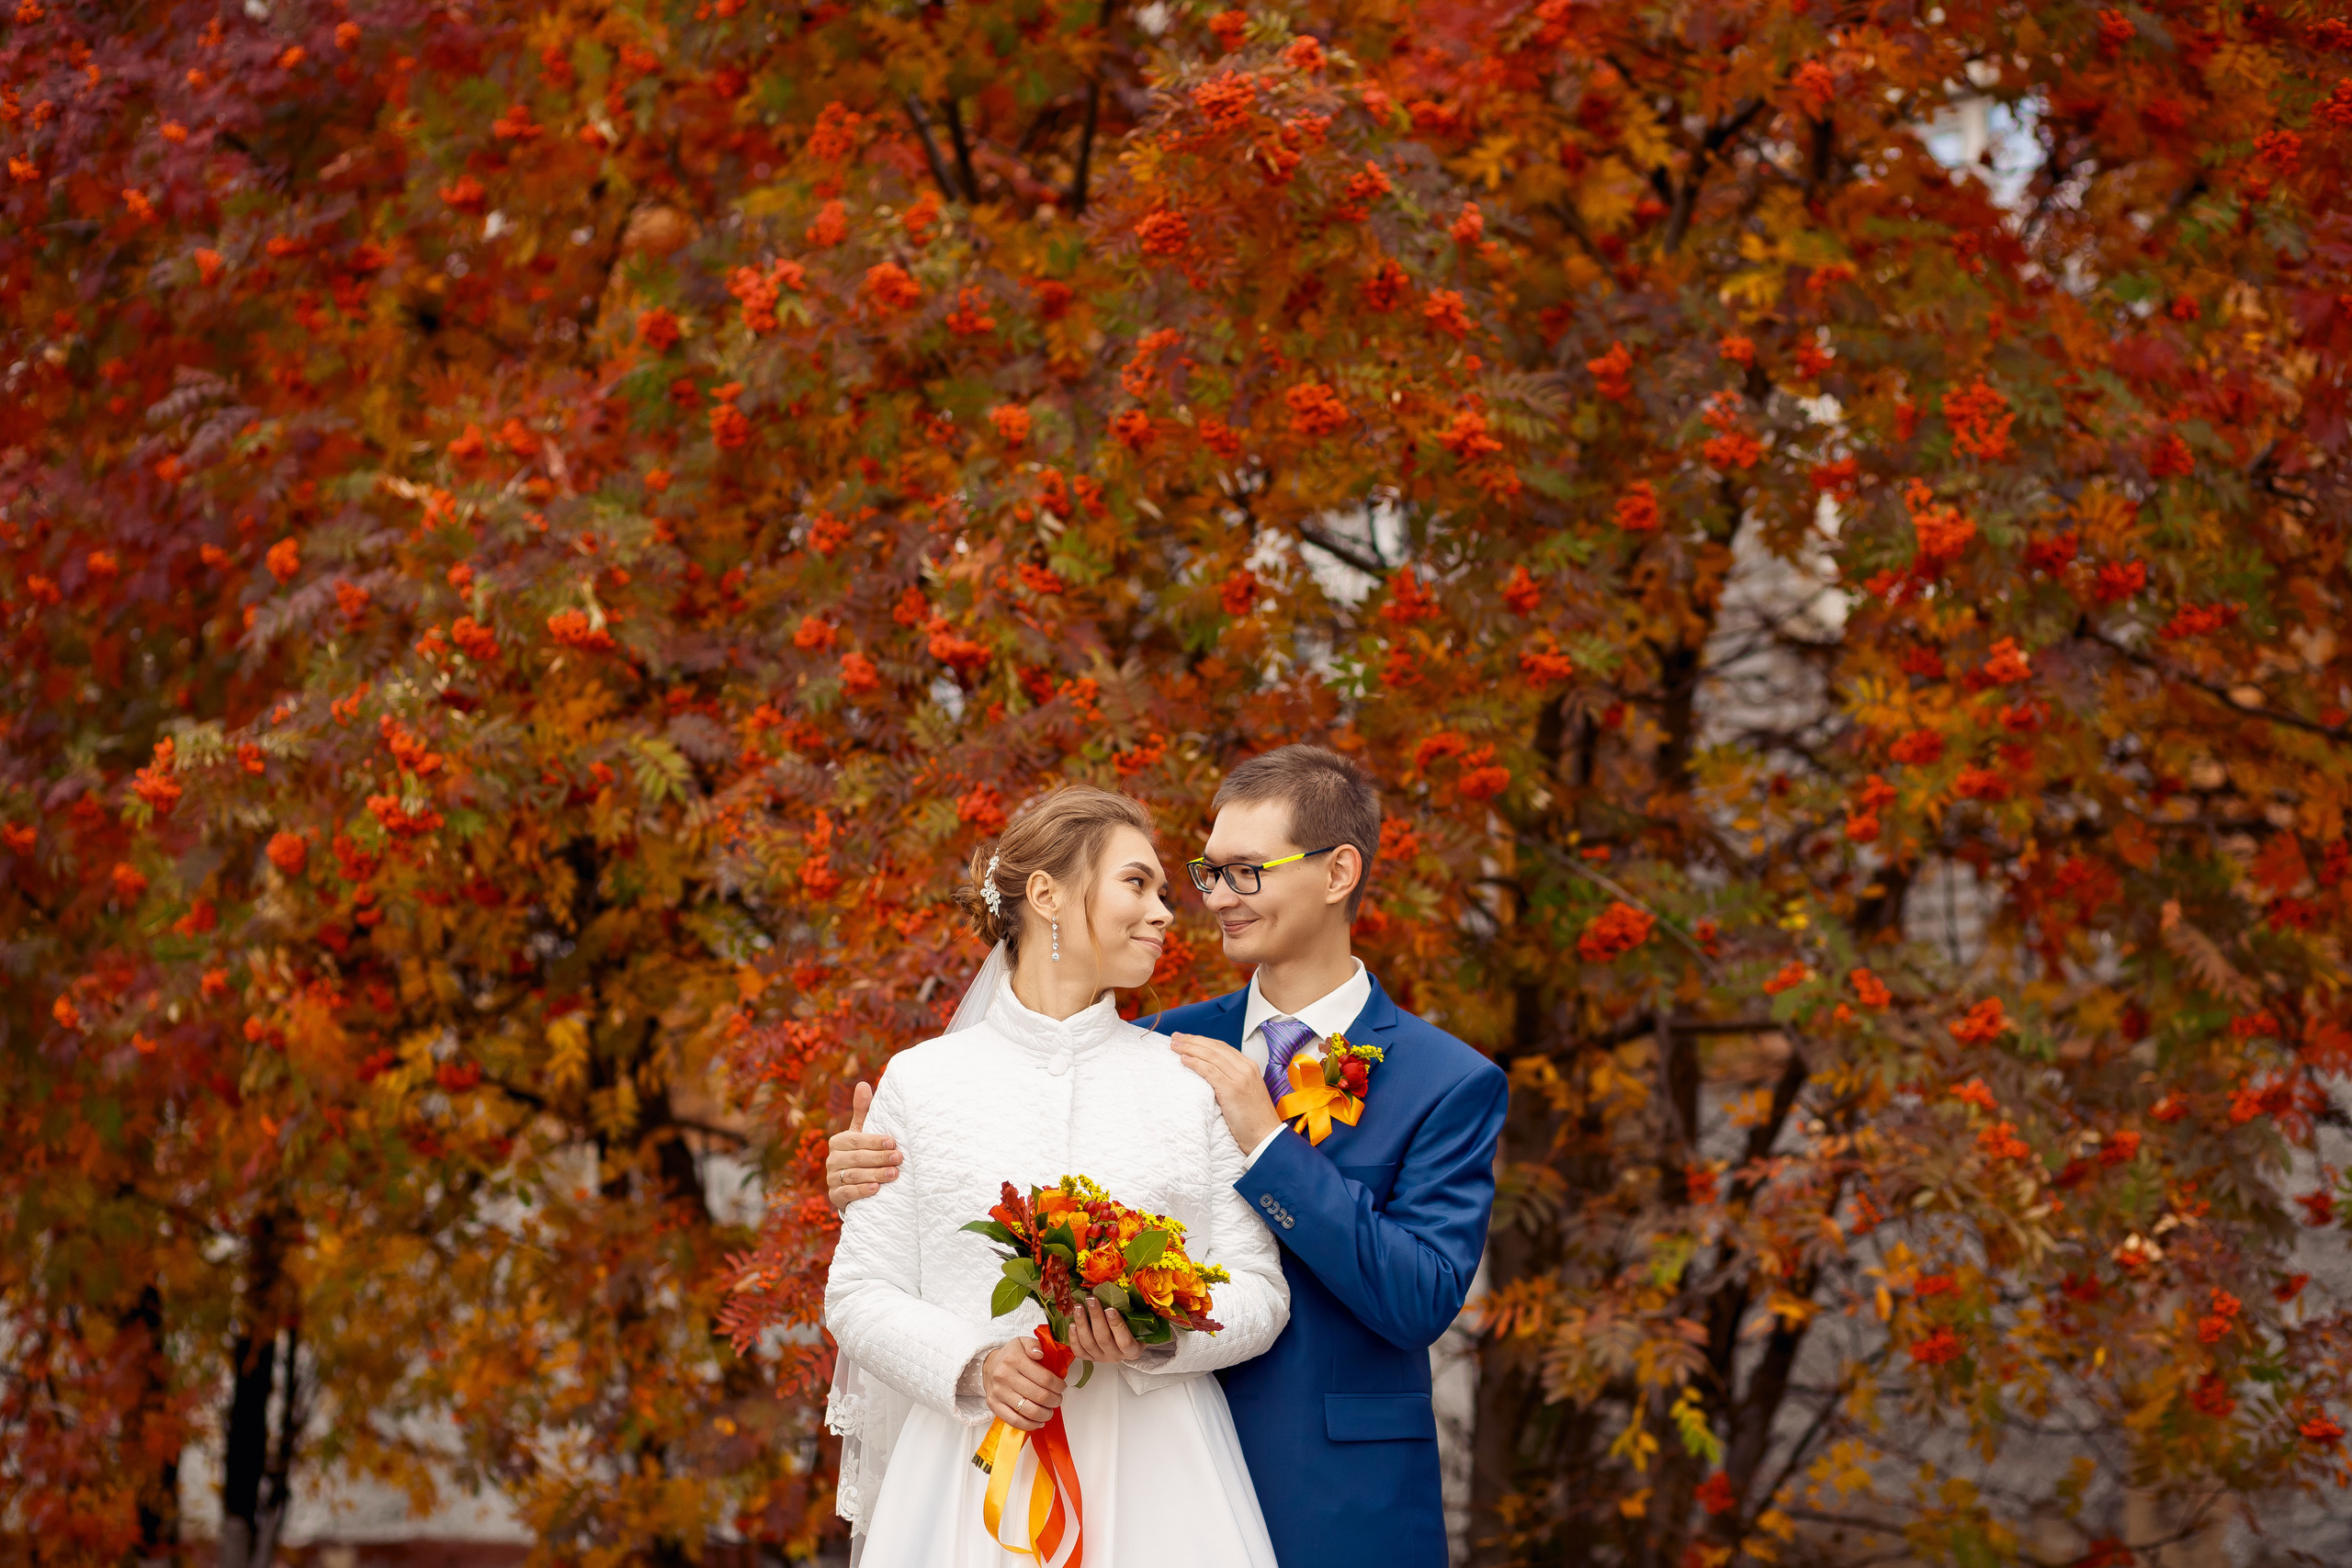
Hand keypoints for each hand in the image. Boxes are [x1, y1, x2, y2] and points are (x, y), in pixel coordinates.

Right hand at [826, 1082, 901, 1210]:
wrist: (854, 1186)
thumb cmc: (862, 1153)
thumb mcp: (861, 1133)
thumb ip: (863, 1111)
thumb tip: (862, 1084)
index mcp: (838, 1142)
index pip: (856, 1140)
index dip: (875, 1141)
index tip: (893, 1142)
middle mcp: (832, 1160)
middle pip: (856, 1158)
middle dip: (879, 1158)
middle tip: (899, 1158)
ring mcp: (831, 1179)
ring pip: (853, 1176)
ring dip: (875, 1175)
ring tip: (894, 1174)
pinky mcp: (835, 1196)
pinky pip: (846, 1193)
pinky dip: (861, 1191)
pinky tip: (876, 1189)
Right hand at [982, 1335, 1066, 1431]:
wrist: (989, 1365)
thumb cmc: (1010, 1356)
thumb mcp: (1022, 1342)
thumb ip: (1034, 1345)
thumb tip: (1040, 1354)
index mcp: (1014, 1359)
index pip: (1044, 1378)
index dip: (1058, 1386)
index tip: (1062, 1387)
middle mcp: (1004, 1376)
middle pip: (1039, 1395)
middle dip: (1054, 1400)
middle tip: (1058, 1400)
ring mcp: (998, 1392)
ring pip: (1028, 1410)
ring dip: (1045, 1414)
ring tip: (1050, 1411)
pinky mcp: (993, 1405)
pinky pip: (1014, 1420)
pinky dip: (1029, 1425)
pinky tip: (1038, 1422)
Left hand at [1065, 1296, 1142, 1365]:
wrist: (1127, 1339)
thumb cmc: (1133, 1327)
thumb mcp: (1139, 1320)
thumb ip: (1134, 1310)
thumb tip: (1124, 1291)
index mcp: (1133, 1349)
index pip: (1125, 1341)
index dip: (1117, 1325)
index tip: (1110, 1308)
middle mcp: (1116, 1356)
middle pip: (1104, 1339)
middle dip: (1096, 1317)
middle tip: (1091, 1299)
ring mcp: (1101, 1358)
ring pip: (1089, 1344)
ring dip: (1082, 1324)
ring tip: (1078, 1307)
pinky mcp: (1089, 1357)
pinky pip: (1079, 1351)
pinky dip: (1074, 1338)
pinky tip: (1072, 1324)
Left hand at [1170, 1032, 1282, 1154]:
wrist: (1266, 1136)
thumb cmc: (1254, 1118)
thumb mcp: (1246, 1091)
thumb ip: (1233, 1078)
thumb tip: (1210, 1073)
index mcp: (1250, 1066)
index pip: (1222, 1047)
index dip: (1202, 1041)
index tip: (1187, 1039)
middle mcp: (1246, 1068)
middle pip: (1215, 1048)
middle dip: (1192, 1040)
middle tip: (1175, 1038)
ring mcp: (1240, 1078)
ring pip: (1210, 1056)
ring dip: (1189, 1049)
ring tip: (1175, 1047)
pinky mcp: (1232, 1090)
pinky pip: (1209, 1071)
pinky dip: (1195, 1063)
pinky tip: (1184, 1060)